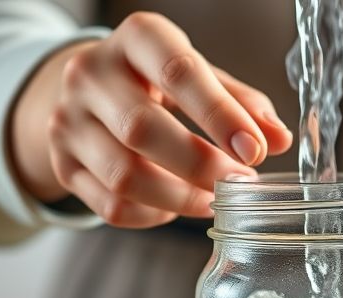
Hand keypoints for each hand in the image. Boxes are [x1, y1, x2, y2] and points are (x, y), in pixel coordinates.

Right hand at [10, 12, 292, 227]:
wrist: (87, 92)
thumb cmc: (157, 83)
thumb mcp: (201, 76)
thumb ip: (240, 104)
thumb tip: (280, 139)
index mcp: (135, 38)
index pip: (177, 71)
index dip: (220, 115)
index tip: (255, 150)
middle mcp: (89, 73)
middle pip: (142, 129)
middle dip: (199, 164)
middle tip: (240, 182)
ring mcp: (67, 122)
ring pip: (124, 175)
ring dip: (180, 197)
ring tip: (213, 199)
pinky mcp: (62, 165)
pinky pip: (111, 205)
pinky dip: (153, 215)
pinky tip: (175, 206)